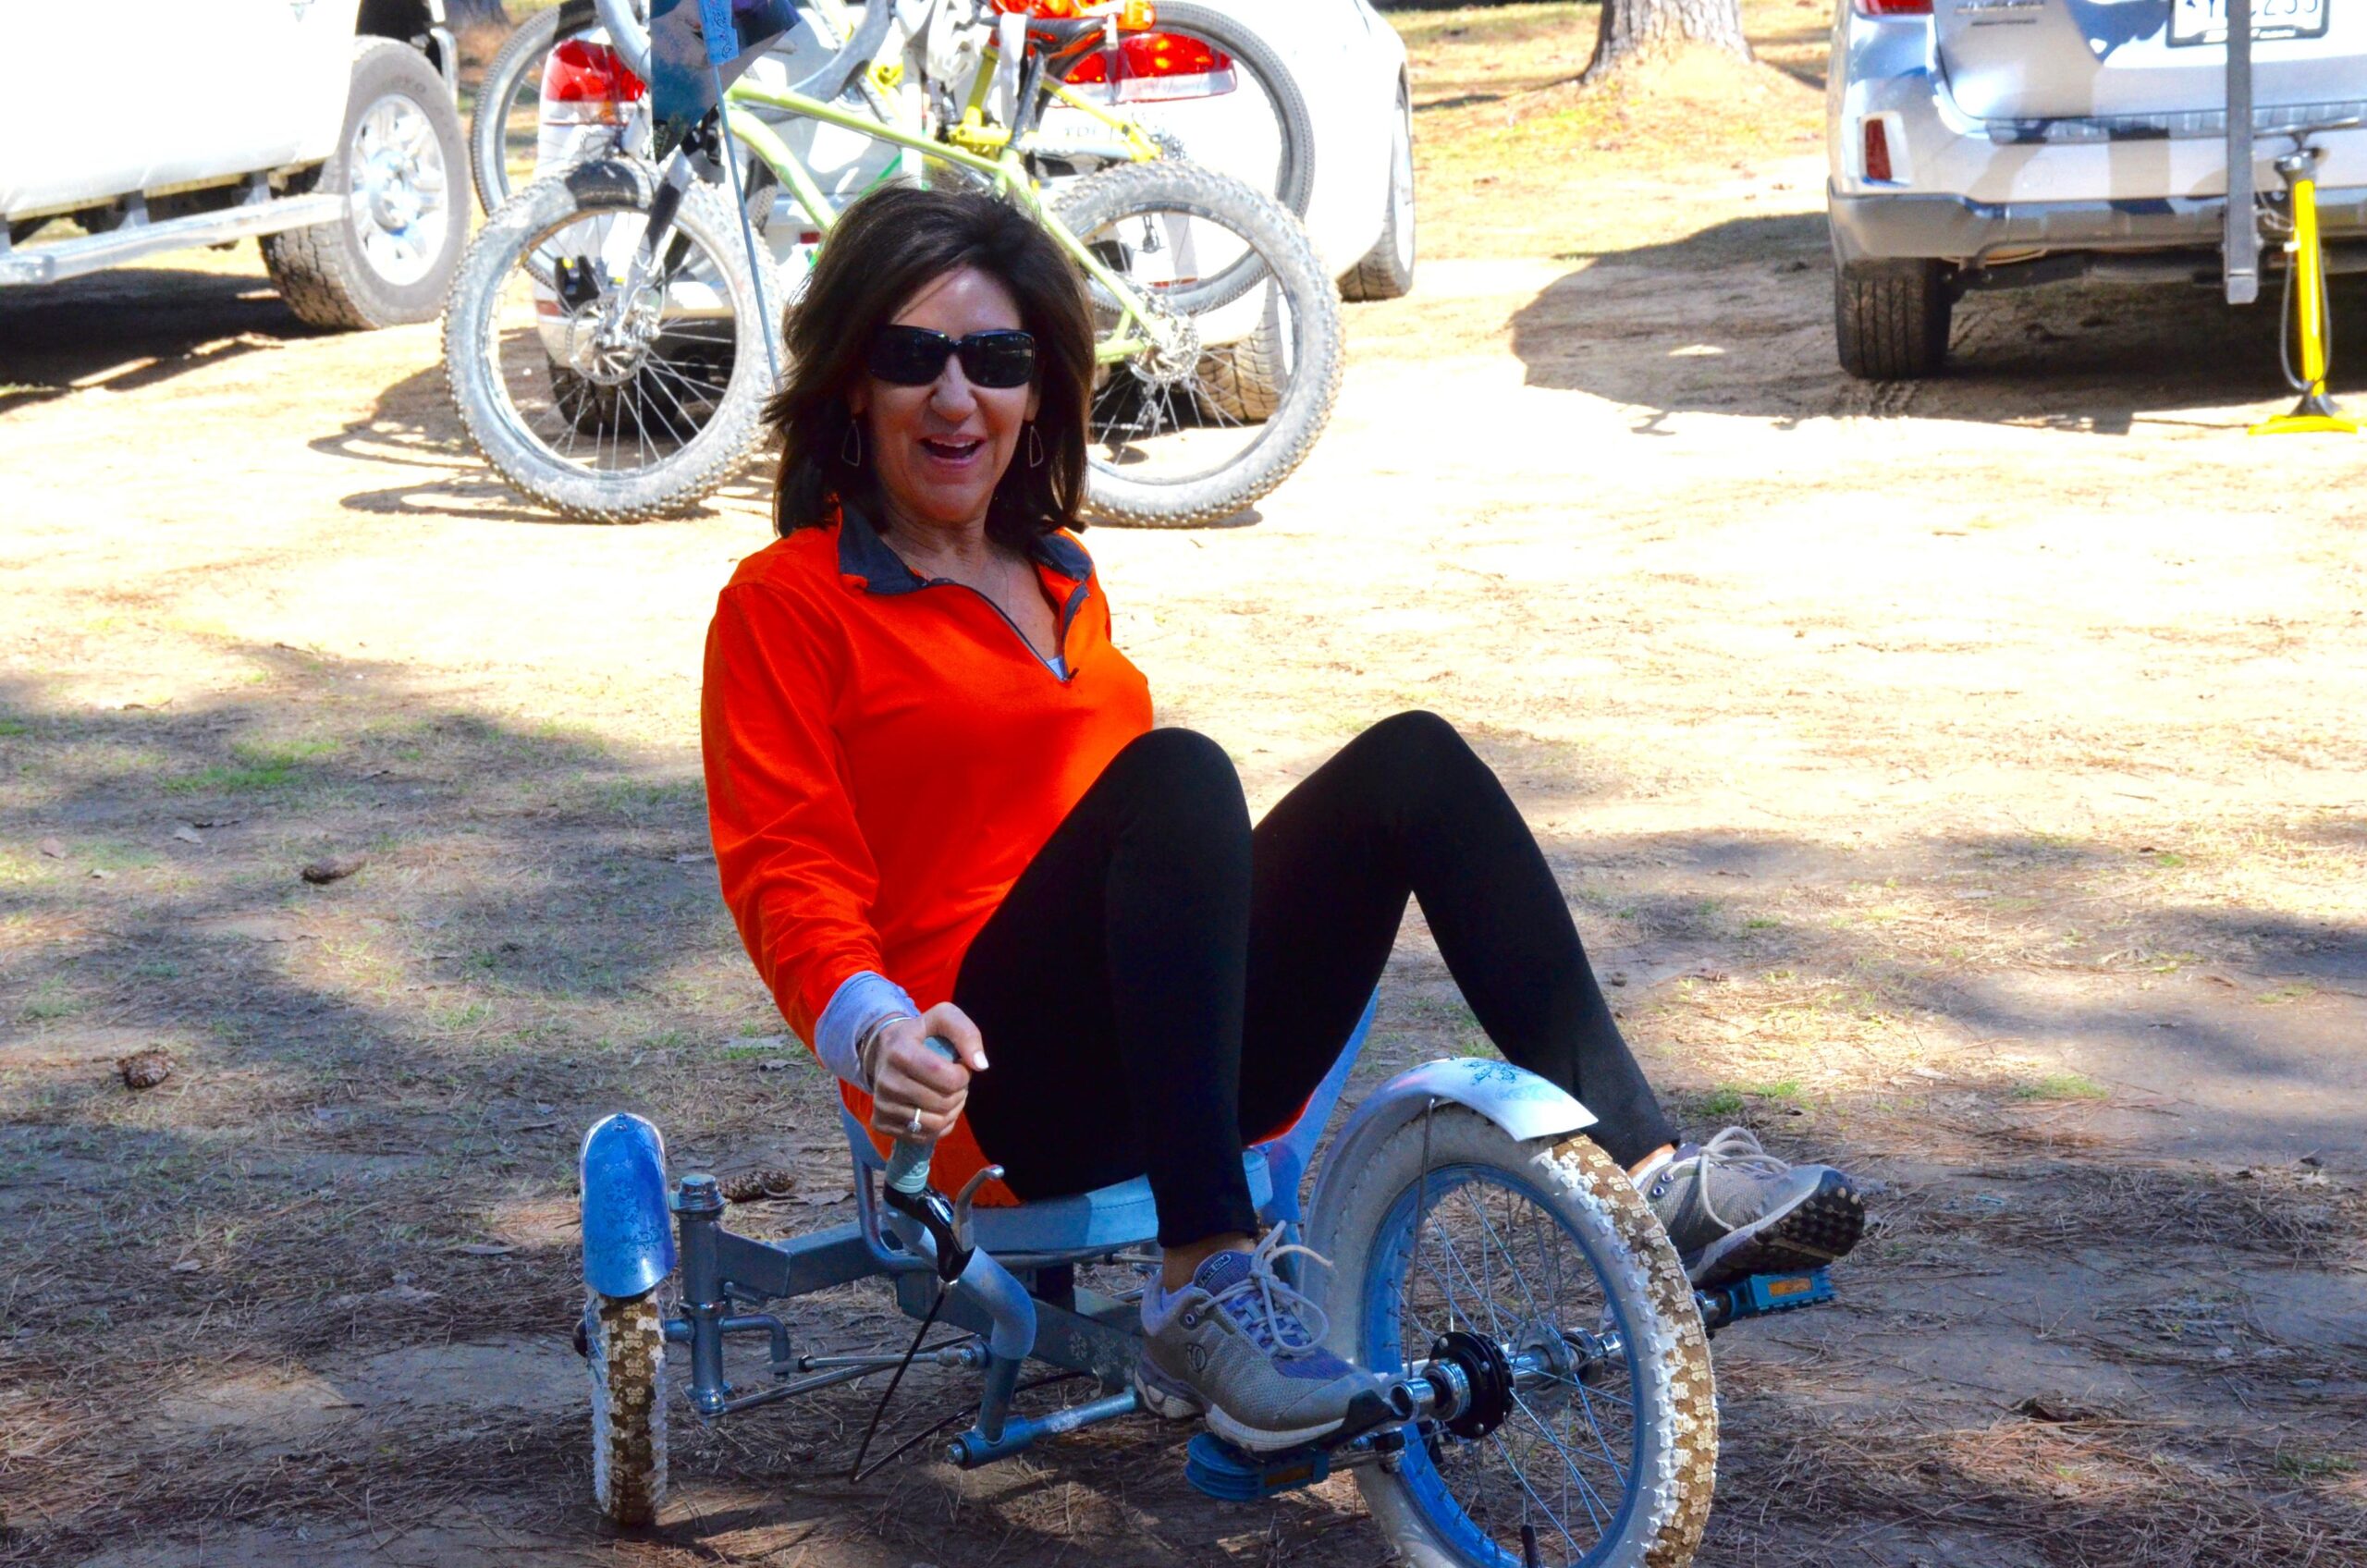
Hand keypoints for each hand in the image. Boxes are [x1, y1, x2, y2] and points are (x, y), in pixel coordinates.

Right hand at [864, 1003, 987, 1144]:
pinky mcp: (881, 1123)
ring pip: (935, 1124)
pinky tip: (935, 1108)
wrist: (884, 1050)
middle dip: (959, 1093)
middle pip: (943, 1103)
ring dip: (952, 1111)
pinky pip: (924, 1136)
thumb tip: (980, 1065)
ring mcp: (881, 1105)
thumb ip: (966, 1033)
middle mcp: (886, 1082)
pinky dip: (939, 1126)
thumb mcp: (943, 1018)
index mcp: (900, 1053)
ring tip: (947, 1094)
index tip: (959, 1066)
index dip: (963, 1075)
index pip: (946, 1078)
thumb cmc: (920, 1035)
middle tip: (954, 1081)